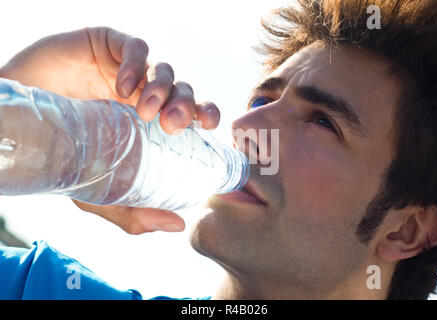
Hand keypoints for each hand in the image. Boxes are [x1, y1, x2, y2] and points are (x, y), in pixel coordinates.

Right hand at [0, 27, 220, 233]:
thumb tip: (177, 226)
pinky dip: (136, 65)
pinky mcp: (109, 46)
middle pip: (183, 91)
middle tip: (173, 125)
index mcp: (152, 122)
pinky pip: (135, 49)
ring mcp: (129, 70)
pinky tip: (122, 86)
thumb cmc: (65, 153)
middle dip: (186, 105)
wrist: (18, 120)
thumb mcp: (99, 189)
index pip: (192, 114)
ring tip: (144, 111)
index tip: (209, 128)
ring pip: (164, 69)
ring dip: (161, 88)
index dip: (206, 114)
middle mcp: (146, 95)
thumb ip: (134, 209)